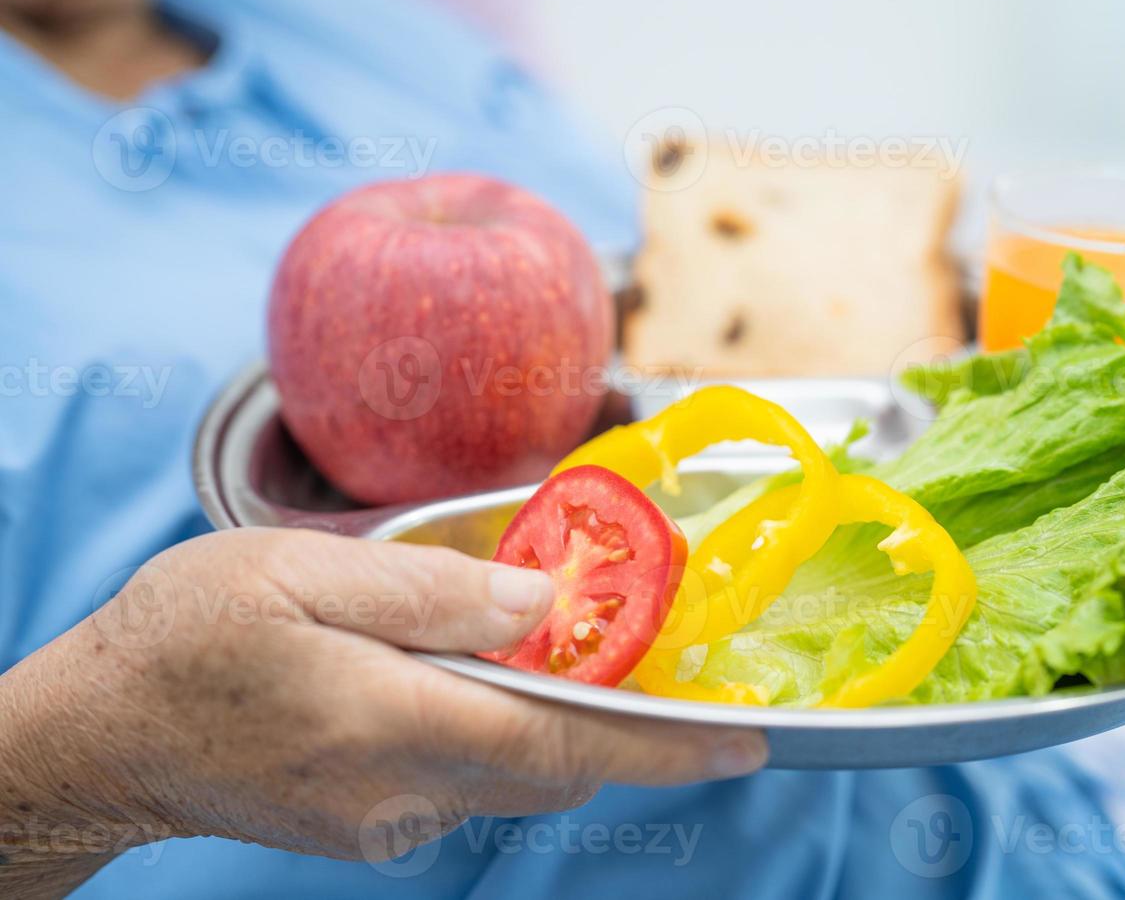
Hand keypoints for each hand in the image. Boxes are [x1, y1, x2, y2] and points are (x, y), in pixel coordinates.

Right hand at [0, 528, 766, 895]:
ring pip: (513, 774)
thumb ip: (431, 592)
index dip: (662, 744)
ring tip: (549, 649)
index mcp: (389, 718)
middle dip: (619, 720)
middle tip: (659, 658)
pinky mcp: (369, 829)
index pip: (561, 742)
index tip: (745, 742)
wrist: (99, 738)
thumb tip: (546, 601)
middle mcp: (401, 790)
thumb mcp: (297, 575)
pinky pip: (464, 782)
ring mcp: (385, 822)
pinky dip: (492, 734)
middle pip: (552, 763)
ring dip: (551, 720)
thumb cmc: (185, 637)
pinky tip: (456, 680)